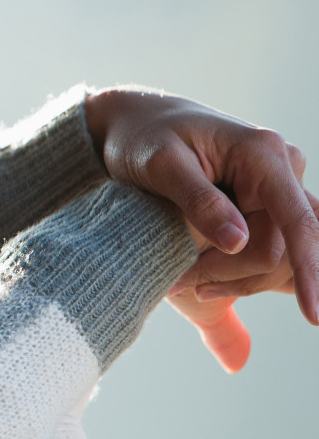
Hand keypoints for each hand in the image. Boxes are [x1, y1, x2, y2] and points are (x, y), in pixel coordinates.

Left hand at [84, 87, 317, 371]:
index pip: (296, 220)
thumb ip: (198, 201)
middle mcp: (281, 170)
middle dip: (231, 276)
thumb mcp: (160, 165)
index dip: (308, 269)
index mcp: (263, 154)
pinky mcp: (265, 206)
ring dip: (229, 278)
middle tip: (173, 286)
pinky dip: (230, 270)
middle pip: (277, 249)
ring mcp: (277, 189)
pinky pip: (263, 252)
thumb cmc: (142, 138)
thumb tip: (239, 242)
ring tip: (177, 281)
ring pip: (272, 258)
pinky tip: (197, 276)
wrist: (137, 124)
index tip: (314, 315)